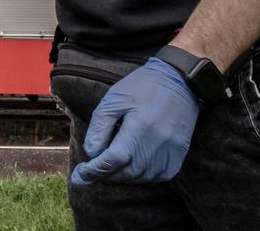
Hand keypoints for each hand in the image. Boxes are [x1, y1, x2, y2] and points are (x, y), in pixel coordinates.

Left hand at [71, 57, 199, 184]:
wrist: (179, 82)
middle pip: (127, 172)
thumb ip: (100, 127)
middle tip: (91, 171)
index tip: (79, 176)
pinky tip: (131, 168)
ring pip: (142, 177)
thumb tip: (91, 153)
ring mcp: (172, 150)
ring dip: (122, 177)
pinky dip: (142, 177)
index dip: (94, 170)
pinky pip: (160, 176)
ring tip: (108, 169)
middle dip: (105, 175)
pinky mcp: (180, 153)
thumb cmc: (142, 87)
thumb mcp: (113, 100)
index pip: (114, 159)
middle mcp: (159, 142)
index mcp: (140, 126)